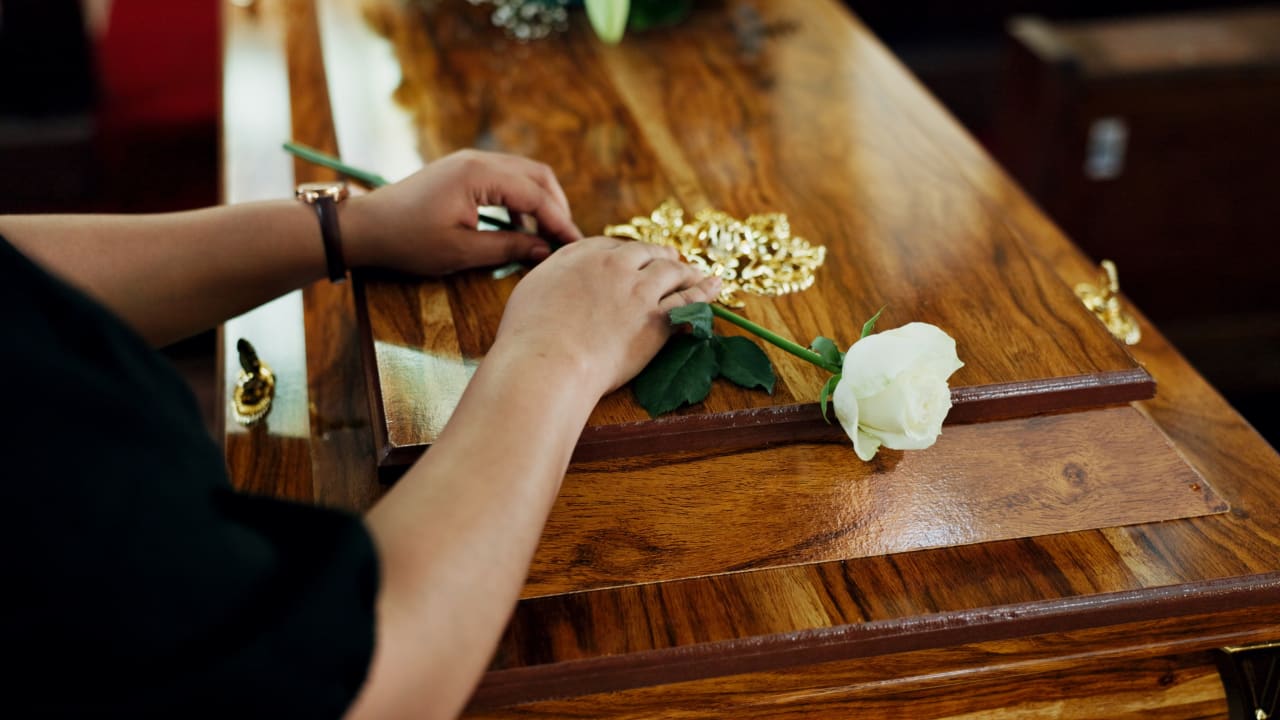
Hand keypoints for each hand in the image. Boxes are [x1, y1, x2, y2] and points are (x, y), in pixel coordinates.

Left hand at [342, 150, 582, 275]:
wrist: (365, 228)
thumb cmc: (408, 240)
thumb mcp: (461, 251)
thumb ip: (508, 248)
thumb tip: (544, 251)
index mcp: (479, 175)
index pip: (536, 195)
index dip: (560, 222)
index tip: (575, 246)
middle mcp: (479, 160)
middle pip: (537, 176)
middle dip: (556, 207)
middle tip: (565, 240)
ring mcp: (470, 162)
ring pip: (523, 175)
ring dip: (540, 203)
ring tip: (547, 237)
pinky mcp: (463, 171)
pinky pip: (505, 180)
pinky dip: (520, 202)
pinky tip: (520, 229)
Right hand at [492, 238, 721, 395]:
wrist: (548, 362)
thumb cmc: (528, 335)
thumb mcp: (531, 290)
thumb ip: (553, 276)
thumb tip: (560, 277)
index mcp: (581, 255)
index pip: (610, 245)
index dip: (625, 253)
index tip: (631, 259)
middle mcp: (614, 265)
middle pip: (646, 253)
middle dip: (660, 255)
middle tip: (671, 260)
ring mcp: (639, 290)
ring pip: (672, 271)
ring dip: (687, 271)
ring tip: (698, 273)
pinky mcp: (657, 318)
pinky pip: (689, 300)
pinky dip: (705, 291)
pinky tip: (716, 286)